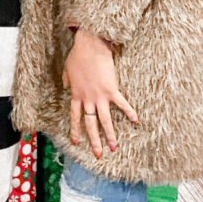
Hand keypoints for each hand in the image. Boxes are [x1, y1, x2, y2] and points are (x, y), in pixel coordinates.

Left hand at [63, 30, 138, 158]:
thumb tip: (66, 85)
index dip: (75, 131)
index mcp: (76, 95)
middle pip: (90, 124)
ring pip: (104, 120)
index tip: (75, 143)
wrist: (90, 46)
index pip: (75, 117)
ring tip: (114, 147)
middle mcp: (87, 99)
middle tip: (98, 154)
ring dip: (110, 135)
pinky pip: (121, 104)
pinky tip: (136, 121)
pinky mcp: (111, 90)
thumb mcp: (67, 69)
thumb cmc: (78, 55)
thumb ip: (67, 80)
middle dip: (94, 141)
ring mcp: (100, 96)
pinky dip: (129, 112)